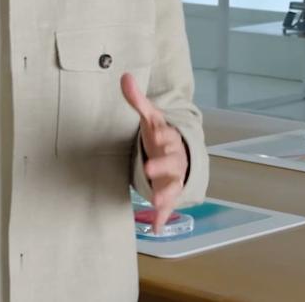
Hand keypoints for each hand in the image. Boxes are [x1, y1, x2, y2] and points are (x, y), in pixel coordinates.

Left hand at [120, 73, 187, 234]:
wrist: (180, 156)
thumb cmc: (161, 136)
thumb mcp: (151, 118)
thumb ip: (137, 100)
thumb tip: (123, 75)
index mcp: (170, 140)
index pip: (168, 136)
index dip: (162, 135)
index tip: (155, 133)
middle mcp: (174, 160)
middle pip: (170, 163)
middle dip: (161, 167)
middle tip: (148, 170)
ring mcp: (173, 179)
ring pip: (172, 188)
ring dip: (165, 196)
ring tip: (156, 204)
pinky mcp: (169, 194)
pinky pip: (167, 207)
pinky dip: (162, 218)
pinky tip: (155, 228)